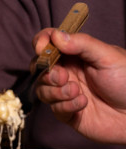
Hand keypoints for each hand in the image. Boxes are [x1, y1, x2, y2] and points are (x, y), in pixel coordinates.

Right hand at [34, 29, 125, 143]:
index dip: (41, 42)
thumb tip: (56, 36)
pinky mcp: (68, 113)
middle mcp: (69, 72)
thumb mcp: (108, 56)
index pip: (50, 42)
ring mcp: (66, 93)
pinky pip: (55, 108)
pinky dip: (66, 105)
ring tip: (77, 91)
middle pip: (40, 67)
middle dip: (46, 72)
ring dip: (57, 91)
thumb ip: (82, 44)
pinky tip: (83, 104)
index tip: (42, 48)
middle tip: (62, 76)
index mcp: (76, 54)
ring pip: (43, 89)